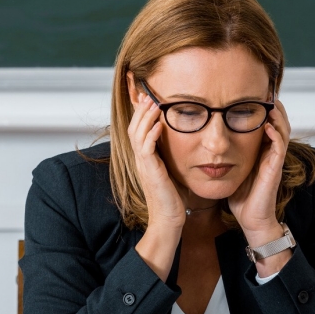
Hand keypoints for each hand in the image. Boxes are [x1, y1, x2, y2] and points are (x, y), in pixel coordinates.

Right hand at [127, 86, 184, 230]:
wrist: (168, 220)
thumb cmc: (172, 198)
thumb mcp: (171, 171)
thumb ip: (170, 156)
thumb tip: (181, 141)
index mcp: (145, 158)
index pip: (137, 129)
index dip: (139, 113)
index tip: (146, 97)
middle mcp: (140, 160)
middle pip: (133, 127)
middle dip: (140, 109)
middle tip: (148, 94)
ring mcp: (143, 166)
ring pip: (137, 134)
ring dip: (145, 117)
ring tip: (154, 103)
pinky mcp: (150, 172)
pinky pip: (146, 149)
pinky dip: (151, 135)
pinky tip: (159, 124)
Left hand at [228, 97, 290, 247]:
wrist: (251, 219)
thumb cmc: (241, 197)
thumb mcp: (231, 169)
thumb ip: (226, 155)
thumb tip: (207, 143)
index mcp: (261, 151)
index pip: (266, 124)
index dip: (263, 109)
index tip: (254, 95)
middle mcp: (270, 153)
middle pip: (279, 122)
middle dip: (274, 107)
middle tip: (266, 92)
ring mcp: (274, 160)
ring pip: (283, 130)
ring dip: (277, 116)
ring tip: (270, 103)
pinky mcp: (275, 168)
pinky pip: (279, 147)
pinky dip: (275, 134)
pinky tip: (267, 126)